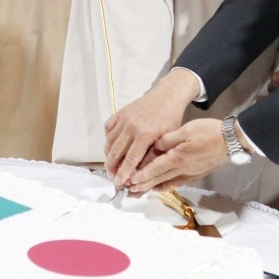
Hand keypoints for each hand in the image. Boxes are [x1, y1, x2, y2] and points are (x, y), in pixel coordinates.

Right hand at [104, 68, 199, 187]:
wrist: (168, 95)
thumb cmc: (171, 118)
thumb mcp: (168, 138)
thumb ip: (154, 154)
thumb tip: (142, 172)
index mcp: (145, 134)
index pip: (130, 158)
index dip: (123, 173)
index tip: (119, 183)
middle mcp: (131, 127)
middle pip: (116, 152)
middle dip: (112, 167)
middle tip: (112, 177)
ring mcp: (124, 118)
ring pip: (110, 141)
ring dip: (108, 155)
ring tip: (110, 165)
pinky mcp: (121, 112)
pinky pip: (109, 127)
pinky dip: (108, 138)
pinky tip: (111, 145)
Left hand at [127, 118, 227, 192]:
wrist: (231, 140)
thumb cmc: (209, 132)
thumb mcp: (186, 130)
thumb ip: (168, 139)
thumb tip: (156, 146)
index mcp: (178, 157)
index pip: (156, 168)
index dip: (142, 175)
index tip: (131, 181)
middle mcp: (183, 169)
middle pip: (159, 179)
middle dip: (144, 185)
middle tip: (130, 190)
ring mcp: (190, 173)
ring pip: (168, 183)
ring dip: (153, 187)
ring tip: (141, 191)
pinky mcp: (197, 174)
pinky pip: (178, 182)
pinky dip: (166, 185)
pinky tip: (162, 186)